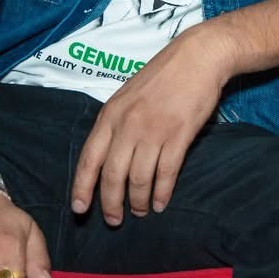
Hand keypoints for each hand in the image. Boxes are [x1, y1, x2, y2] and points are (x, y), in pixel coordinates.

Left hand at [70, 26, 236, 224]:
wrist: (198, 57)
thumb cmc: (163, 75)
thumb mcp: (127, 95)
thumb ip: (115, 123)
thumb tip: (106, 157)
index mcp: (110, 114)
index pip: (89, 159)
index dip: (82, 187)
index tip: (80, 209)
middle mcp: (128, 125)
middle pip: (112, 176)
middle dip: (111, 204)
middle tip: (114, 220)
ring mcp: (154, 130)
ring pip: (139, 178)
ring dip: (139, 201)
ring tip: (141, 211)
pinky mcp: (179, 135)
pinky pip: (166, 173)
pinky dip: (162, 193)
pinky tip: (161, 203)